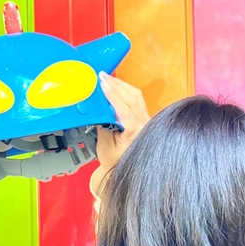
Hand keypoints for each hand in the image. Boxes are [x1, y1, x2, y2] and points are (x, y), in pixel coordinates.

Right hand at [92, 73, 149, 195]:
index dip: (114, 96)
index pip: (126, 111)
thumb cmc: (115, 161)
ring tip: (106, 78)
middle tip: (101, 76)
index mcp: (136, 133)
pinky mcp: (144, 117)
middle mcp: (145, 125)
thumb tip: (98, 105)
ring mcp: (146, 120)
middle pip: (133, 98)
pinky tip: (115, 85)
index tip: (103, 85)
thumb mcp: (104, 145)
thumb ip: (103, 124)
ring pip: (136, 96)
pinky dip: (125, 90)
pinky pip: (136, 99)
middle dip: (116, 85)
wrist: (124, 169)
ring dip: (121, 85)